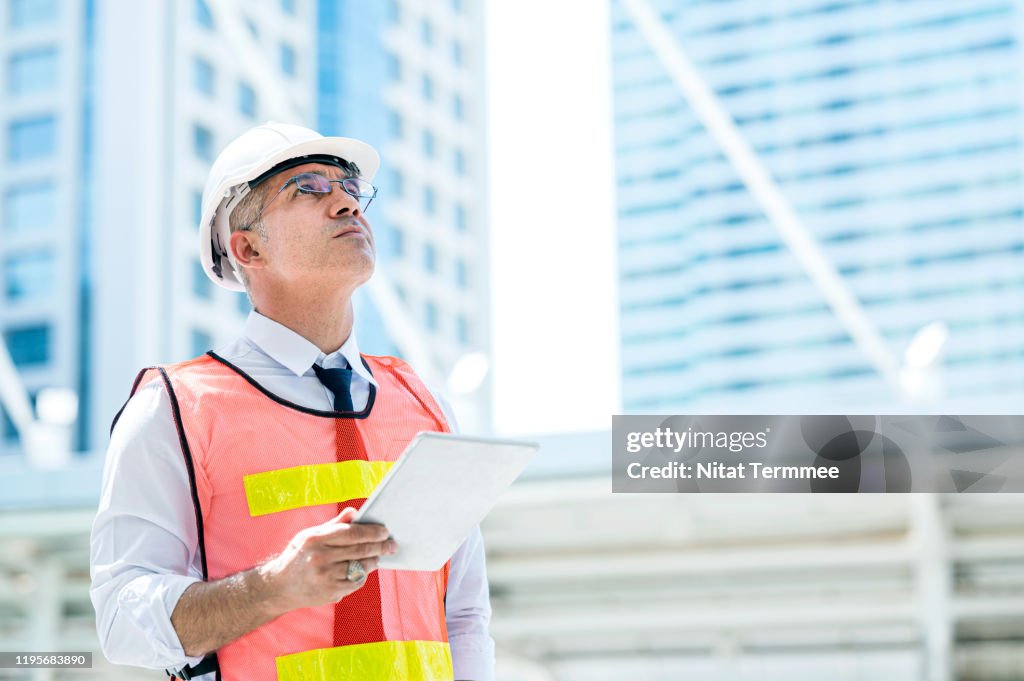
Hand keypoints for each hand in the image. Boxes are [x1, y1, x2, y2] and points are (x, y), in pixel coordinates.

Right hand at [259, 507, 396, 612]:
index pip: (351, 533)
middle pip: (360, 550)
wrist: (279, 587)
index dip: (372, 532)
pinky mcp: (330, 593)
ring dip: (374, 561)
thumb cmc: (298, 555)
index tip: (384, 531)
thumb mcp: (310, 535)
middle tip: (392, 545)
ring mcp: (325, 578)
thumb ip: (334, 524)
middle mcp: (320, 558)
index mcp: (315, 539)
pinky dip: (363, 575)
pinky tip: (364, 570)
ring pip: (361, 567)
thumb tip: (355, 512)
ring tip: (378, 556)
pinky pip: (355, 582)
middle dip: (380, 546)